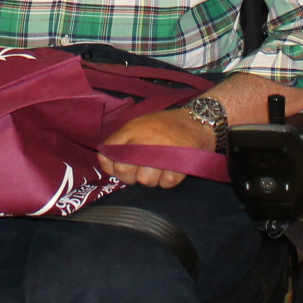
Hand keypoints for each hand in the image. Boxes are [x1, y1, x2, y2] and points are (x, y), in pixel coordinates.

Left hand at [97, 108, 214, 189]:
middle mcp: (144, 140)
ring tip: (159, 168)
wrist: (199, 120)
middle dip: (130, 176)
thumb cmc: (167, 125)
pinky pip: (166, 183)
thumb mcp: (139, 124)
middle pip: (124, 170)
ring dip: (152, 178)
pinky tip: (171, 169)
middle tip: (140, 171)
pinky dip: (168, 180)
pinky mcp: (180, 163)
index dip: (112, 165)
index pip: (109, 153)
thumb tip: (104, 159)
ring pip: (145, 180)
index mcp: (132, 129)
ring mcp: (162, 152)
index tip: (121, 166)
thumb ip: (120, 140)